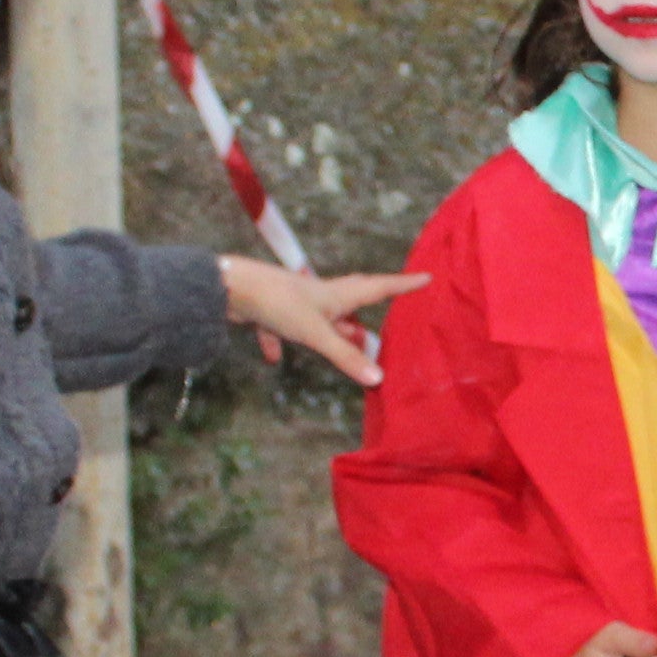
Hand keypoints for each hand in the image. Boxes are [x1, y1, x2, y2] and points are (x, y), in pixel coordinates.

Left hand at [223, 259, 404, 386]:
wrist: (230, 287)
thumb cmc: (277, 303)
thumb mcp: (315, 333)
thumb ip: (344, 356)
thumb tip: (377, 378)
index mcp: (337, 295)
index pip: (379, 287)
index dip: (403, 285)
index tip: (426, 278)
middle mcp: (319, 295)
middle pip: (353, 298)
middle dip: (372, 302)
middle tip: (392, 301)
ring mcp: (295, 302)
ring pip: (322, 316)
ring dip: (334, 328)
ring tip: (346, 340)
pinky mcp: (272, 310)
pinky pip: (281, 329)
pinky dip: (280, 341)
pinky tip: (273, 357)